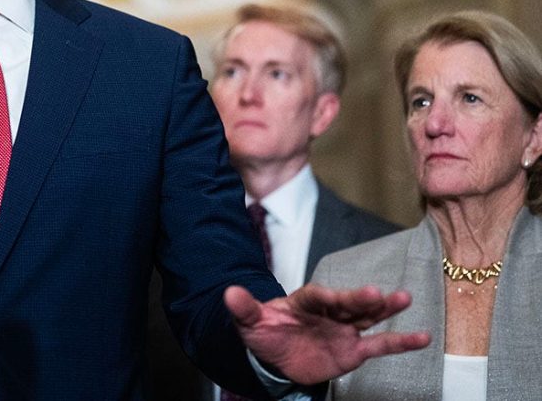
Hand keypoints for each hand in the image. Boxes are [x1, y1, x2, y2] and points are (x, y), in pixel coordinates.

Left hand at [224, 284, 430, 384]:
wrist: (274, 356)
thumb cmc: (264, 333)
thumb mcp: (249, 323)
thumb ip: (243, 309)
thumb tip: (228, 292)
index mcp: (304, 301)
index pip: (318, 297)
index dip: (329, 297)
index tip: (339, 297)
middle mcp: (329, 312)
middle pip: (348, 304)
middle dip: (362, 299)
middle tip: (380, 293)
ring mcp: (344, 329)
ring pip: (368, 317)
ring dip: (385, 310)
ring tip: (405, 298)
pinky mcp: (354, 350)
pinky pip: (379, 346)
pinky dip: (400, 342)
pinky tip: (422, 337)